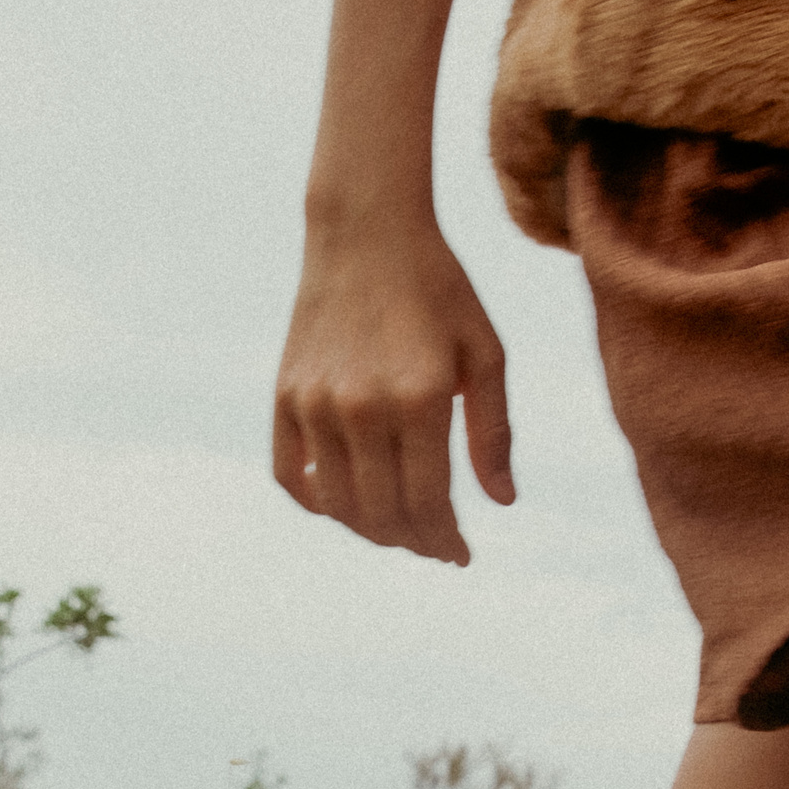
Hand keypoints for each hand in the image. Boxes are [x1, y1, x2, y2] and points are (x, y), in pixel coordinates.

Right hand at [273, 216, 514, 562]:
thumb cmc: (439, 291)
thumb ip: (494, 432)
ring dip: (370, 529)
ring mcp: (316, 402)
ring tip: (397, 526)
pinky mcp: (286, 395)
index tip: (459, 556)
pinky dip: (317, 503)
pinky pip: (291, 477)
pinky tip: (345, 502)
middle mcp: (361, 406)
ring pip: (338, 504)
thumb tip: (501, 503)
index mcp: (420, 397)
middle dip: (413, 541)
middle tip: (433, 544)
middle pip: (384, 513)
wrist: (367, 232)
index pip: (430, 501)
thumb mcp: (486, 354)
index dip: (446, 540)